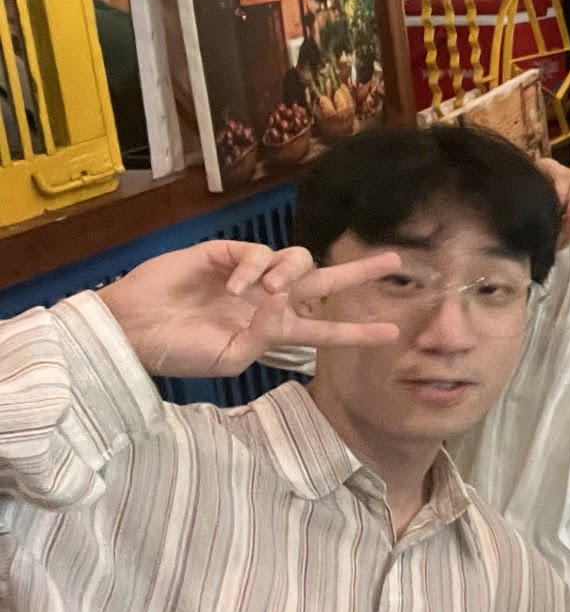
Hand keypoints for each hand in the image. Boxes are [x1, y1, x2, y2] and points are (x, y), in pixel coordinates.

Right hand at [98, 242, 403, 377]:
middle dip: (359, 271)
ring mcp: (249, 275)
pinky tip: (234, 286)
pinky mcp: (225, 253)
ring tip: (268, 292)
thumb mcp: (229, 359)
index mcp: (272, 330)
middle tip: (396, 261)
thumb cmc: (179, 352)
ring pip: (296, 260)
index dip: (357, 331)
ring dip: (289, 274)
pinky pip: (258, 252)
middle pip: (324, 280)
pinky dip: (254, 268)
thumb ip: (265, 337)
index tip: (392, 333)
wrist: (132, 331)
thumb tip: (286, 305)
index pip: (324, 330)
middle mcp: (267, 300)